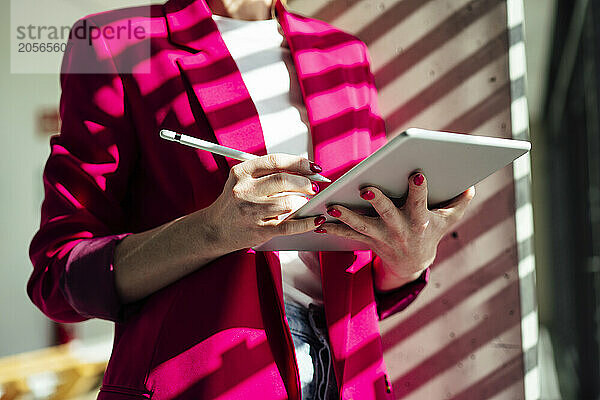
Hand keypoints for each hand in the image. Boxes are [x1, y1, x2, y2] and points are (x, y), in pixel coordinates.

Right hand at [204, 154, 326, 251]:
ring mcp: (252, 211)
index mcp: (242, 173)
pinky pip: (289, 226)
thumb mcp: (243, 180)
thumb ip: (267, 173)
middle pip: (283, 180)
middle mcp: (244, 190)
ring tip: (307, 202)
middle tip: (313, 186)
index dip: (299, 163)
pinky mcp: (259, 230)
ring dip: (304, 201)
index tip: (313, 167)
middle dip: (305, 182)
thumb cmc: (234, 203)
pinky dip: (306, 223)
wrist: (215, 229)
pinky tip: (315, 219)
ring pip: (288, 202)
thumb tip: (303, 170)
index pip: (276, 161)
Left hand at [315, 173, 474, 290]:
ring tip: (331, 206)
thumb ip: (459, 202)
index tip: (416, 173)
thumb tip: (471, 184)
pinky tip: (318, 223)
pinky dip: (333, 229)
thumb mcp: (449, 219)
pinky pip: (348, 235)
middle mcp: (400, 229)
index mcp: (420, 219)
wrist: (413, 263)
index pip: (420, 201)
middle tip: (366, 188)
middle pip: (387, 213)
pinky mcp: (367, 241)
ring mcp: (382, 237)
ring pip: (362, 225)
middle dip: (378, 201)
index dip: (419, 189)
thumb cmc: (431, 230)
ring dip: (346, 216)